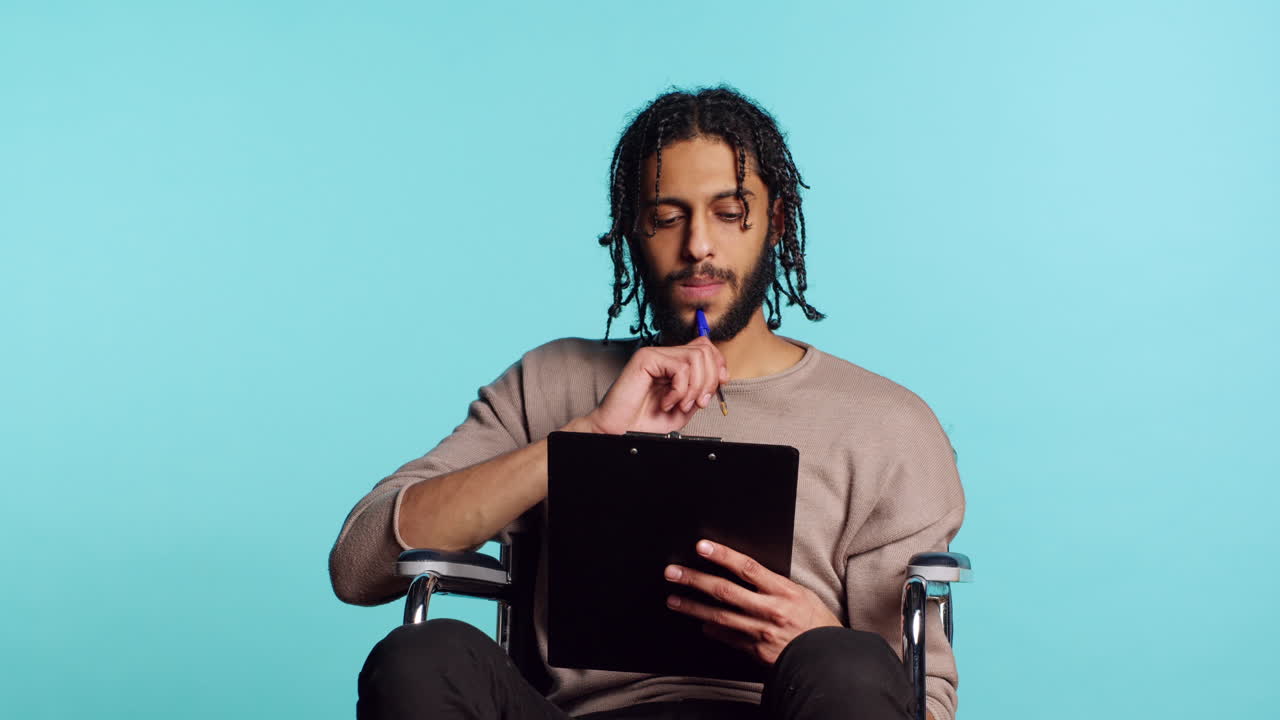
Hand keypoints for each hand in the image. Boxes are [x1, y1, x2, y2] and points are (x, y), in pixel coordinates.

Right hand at [581, 337, 726, 434]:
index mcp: (674, 364)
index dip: (718, 364)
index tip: (719, 384)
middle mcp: (665, 355)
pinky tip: (666, 402)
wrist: (620, 430)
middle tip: (698, 402)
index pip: (705, 347)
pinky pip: (680, 368)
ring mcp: (655, 354)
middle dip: (709, 380)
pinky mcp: (646, 358)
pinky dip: (679, 390)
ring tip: (680, 404)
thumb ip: (701, 390)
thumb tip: (720, 376)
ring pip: (696, 357)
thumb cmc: (646, 421)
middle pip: (704, 350)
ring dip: (694, 387)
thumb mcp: (685, 407)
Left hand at [663, 539, 841, 664]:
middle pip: (724, 590)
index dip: (722, 555)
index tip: (702, 546)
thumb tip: (744, 572)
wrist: (828, 659)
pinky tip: (700, 624)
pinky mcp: (756, 652)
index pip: (747, 567)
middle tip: (673, 572)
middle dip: (695, 580)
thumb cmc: (817, 624)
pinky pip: (729, 638)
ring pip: (719, 616)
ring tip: (673, 599)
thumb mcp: (802, 594)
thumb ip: (772, 585)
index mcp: (783, 591)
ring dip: (693, 607)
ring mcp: (761, 632)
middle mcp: (770, 610)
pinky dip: (713, 630)